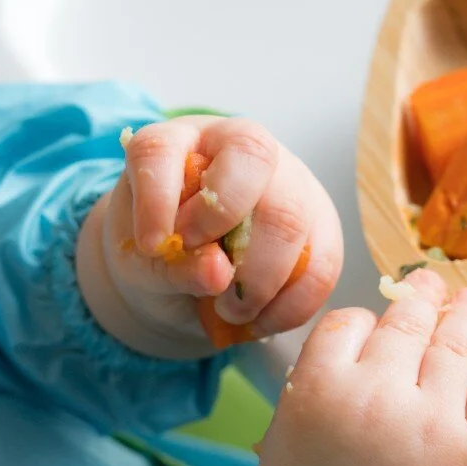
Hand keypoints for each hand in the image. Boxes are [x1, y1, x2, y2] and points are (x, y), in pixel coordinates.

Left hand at [78, 115, 341, 358]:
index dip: (158, 196)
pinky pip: (322, 262)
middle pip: (251, 158)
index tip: (152, 246)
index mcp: (176, 144)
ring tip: (230, 311)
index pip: (163, 148)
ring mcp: (288, 179)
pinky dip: (291, 305)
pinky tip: (260, 321)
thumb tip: (218, 273)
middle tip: (205, 278)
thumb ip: (171, 267)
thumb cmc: (160, 256)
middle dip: (224, 223)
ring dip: (259, 280)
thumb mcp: (143, 266)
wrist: (191, 274)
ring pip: (291, 215)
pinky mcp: (319, 222)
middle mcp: (237, 146)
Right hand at [256, 270, 466, 465]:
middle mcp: (377, 394)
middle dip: (420, 297)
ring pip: (456, 341)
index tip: (374, 329)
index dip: (365, 321)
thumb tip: (354, 343)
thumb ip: (311, 381)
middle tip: (429, 285)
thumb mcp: (281, 434)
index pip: (350, 322)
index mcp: (320, 387)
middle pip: (406, 321)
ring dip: (466, 313)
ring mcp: (433, 421)